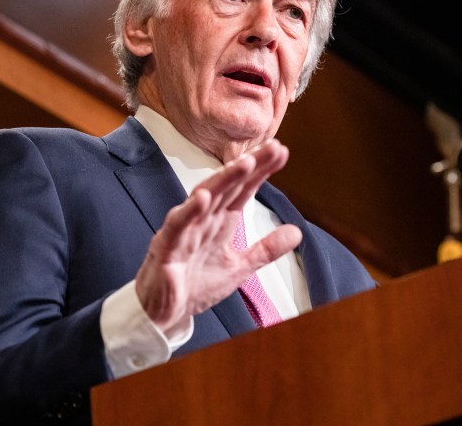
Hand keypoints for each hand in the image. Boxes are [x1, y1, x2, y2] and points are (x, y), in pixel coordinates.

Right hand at [134, 139, 301, 334]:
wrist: (164, 314)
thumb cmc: (194, 284)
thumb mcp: (239, 267)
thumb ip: (266, 249)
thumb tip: (297, 232)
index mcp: (219, 221)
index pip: (243, 190)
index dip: (262, 171)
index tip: (281, 152)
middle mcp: (202, 219)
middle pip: (228, 186)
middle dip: (249, 166)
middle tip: (272, 147)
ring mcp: (184, 231)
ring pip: (204, 198)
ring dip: (224, 180)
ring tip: (245, 163)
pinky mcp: (166, 248)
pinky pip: (178, 226)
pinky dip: (189, 212)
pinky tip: (203, 198)